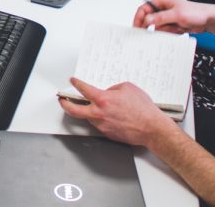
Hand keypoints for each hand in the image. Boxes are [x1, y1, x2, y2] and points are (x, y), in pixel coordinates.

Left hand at [58, 78, 172, 146]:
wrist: (151, 128)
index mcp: (103, 100)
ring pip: (88, 117)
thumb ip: (112, 88)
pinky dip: (99, 119)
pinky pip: (98, 124)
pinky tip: (105, 116)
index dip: (76, 83)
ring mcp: (102, 125)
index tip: (72, 81)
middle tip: (62, 100)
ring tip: (86, 106)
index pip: (83, 89)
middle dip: (65, 104)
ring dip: (86, 111)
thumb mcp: (127, 88)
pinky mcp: (107, 134)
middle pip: (74, 110)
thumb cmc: (143, 109)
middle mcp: (99, 114)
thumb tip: (106, 92)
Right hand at [133, 0, 214, 33]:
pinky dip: (169, 33)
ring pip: (157, 27)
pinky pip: (165, 31)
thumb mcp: (176, 14)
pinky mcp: (172, 25)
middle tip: (150, 32)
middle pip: (149, 19)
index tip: (137, 27)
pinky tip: (177, 30)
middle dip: (151, 26)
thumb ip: (160, 18)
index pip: (144, 9)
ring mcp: (167, 18)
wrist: (208, 20)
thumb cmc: (196, 12)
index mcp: (161, 2)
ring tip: (173, 29)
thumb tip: (147, 20)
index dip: (139, 18)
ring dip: (163, 30)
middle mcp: (163, 9)